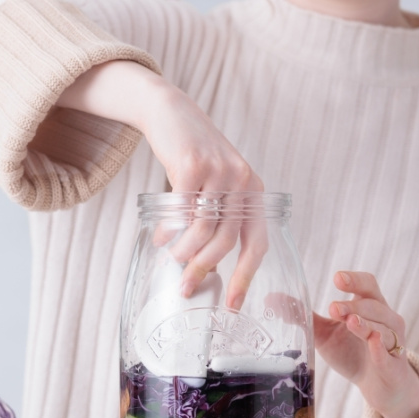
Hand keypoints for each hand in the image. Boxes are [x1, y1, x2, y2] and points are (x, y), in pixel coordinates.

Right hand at [139, 78, 266, 309]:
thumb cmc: (193, 157)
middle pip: (227, 241)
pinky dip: (169, 228)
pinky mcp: (192, 163)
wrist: (172, 113)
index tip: (231, 304)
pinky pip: (181, 209)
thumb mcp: (216, 186)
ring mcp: (218, 171)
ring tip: (169, 259)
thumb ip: (217, 219)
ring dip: (183, 250)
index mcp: (254, 191)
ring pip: (203, 228)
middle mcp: (242, 181)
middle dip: (204, 269)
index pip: (257, 243)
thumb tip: (206, 267)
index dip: (245, 276)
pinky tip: (161, 236)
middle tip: (186, 287)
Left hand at [313, 271, 418, 417]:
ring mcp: (393, 341)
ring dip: (366, 323)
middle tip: (333, 308)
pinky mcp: (394, 363)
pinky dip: (381, 347)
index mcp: (369, 306)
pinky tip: (373, 343)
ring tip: (349, 322)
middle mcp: (385, 319)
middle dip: (354, 305)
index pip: (367, 284)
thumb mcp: (323, 333)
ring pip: (384, 326)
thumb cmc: (351, 352)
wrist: (377, 384)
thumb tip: (269, 299)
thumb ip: (302, 316)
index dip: (354, 280)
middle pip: (374, 304)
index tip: (336, 278)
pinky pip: (389, 352)